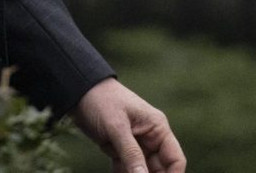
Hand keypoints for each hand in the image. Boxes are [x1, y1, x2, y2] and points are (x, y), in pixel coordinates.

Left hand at [71, 77, 185, 172]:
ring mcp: (136, 145)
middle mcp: (151, 138)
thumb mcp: (116, 127)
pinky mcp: (120, 150)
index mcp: (157, 128)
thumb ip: (131, 153)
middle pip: (159, 170)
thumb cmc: (102, 101)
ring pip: (142, 171)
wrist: (79, 91)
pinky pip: (126, 170)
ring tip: (120, 172)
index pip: (175, 160)